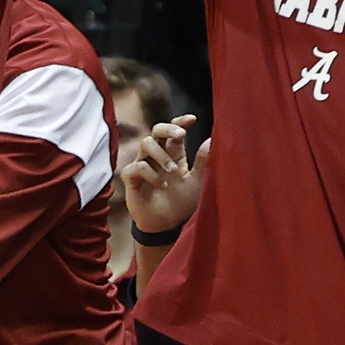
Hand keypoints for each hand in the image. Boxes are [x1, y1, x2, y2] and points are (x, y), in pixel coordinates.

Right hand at [121, 114, 205, 234]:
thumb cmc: (180, 202)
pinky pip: (137, 166)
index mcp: (174, 154)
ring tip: (173, 172)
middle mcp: (157, 155)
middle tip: (181, 135)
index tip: (193, 119)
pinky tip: (162, 185)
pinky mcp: (132, 178)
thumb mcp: (196, 182)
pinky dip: (151, 173)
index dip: (180, 121)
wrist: (165, 225)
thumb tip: (212, 139)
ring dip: (162, 155)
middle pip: (156, 130)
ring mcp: (143, 165)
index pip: (174, 130)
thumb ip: (203, 162)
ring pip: (146, 144)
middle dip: (168, 128)